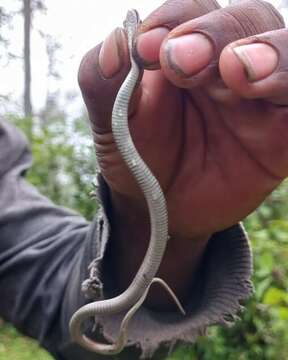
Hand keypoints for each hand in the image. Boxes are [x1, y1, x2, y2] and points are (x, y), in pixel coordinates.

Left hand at [78, 0, 286, 304]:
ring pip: (286, 55)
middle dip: (218, 34)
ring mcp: (258, 101)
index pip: (190, 13)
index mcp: (184, 52)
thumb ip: (103, 81)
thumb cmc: (135, 155)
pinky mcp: (281, 138)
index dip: (173, 21)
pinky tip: (277, 98)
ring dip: (270, 56)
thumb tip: (118, 41)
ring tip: (238, 70)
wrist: (157, 204)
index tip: (148, 48)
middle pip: (244, 23)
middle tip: (184, 60)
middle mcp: (226, 66)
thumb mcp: (110, 122)